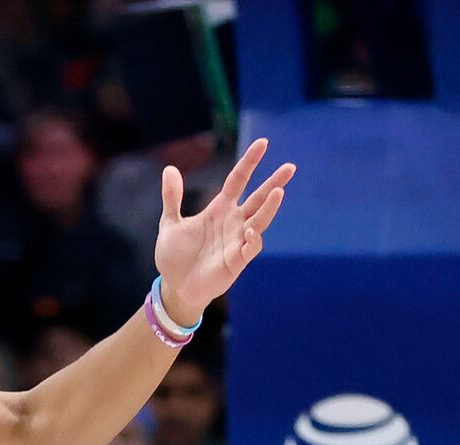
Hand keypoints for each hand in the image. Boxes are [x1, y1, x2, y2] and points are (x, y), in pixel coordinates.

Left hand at [152, 137, 294, 326]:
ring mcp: (237, 240)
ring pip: (259, 220)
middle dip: (274, 183)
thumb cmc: (175, 256)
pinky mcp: (237, 260)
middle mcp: (233, 222)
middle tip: (290, 167)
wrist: (174, 286)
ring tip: (280, 192)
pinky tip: (251, 231)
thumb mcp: (169, 224)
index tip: (263, 143)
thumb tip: (169, 169)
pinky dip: (252, 239)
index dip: (250, 162)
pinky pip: (250, 248)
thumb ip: (172, 198)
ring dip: (269, 208)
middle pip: (257, 198)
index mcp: (219, 209)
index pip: (238, 180)